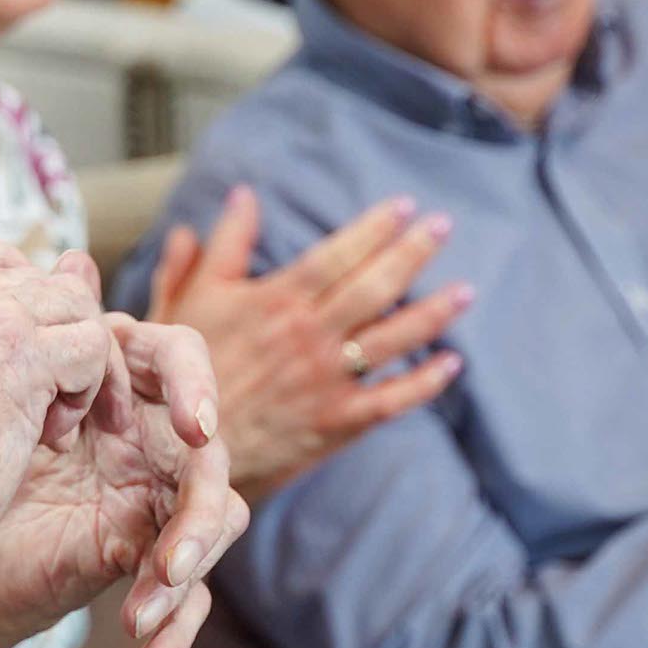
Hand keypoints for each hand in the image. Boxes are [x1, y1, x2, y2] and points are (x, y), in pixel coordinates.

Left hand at [0, 303, 246, 647]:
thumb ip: (31, 344)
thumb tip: (73, 261)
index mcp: (104, 381)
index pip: (175, 358)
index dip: (194, 381)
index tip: (194, 425)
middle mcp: (137, 435)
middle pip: (208, 448)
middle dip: (202, 502)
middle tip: (172, 553)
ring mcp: (145, 497)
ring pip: (214, 516)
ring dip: (191, 564)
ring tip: (145, 608)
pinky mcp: (139, 556)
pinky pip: (187, 591)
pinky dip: (178, 622)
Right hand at [148, 186, 468, 498]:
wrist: (182, 450)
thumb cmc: (182, 374)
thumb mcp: (189, 300)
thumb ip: (220, 247)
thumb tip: (243, 196)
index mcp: (275, 303)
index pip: (336, 255)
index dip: (374, 228)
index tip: (405, 206)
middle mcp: (308, 337)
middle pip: (374, 288)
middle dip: (412, 254)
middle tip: (443, 227)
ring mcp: (326, 381)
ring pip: (393, 339)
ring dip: (433, 313)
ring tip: (465, 291)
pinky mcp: (336, 422)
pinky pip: (392, 400)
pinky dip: (425, 382)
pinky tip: (451, 363)